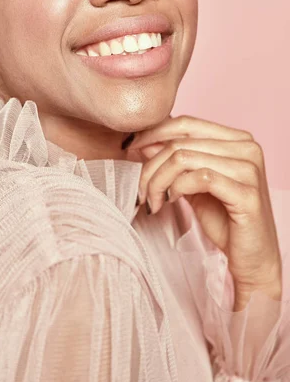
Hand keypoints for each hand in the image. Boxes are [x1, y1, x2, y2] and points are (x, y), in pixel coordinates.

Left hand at [130, 115, 282, 301]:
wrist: (251, 257)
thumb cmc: (224, 219)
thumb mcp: (192, 184)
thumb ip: (174, 160)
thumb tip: (144, 141)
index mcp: (237, 139)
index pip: (186, 123)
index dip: (153, 133)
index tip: (129, 148)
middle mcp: (247, 147)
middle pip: (180, 143)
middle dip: (151, 167)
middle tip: (141, 190)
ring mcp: (249, 169)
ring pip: (184, 158)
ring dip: (159, 181)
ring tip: (154, 200)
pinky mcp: (247, 193)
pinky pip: (200, 178)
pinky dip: (177, 188)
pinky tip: (172, 201)